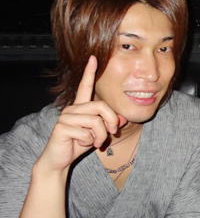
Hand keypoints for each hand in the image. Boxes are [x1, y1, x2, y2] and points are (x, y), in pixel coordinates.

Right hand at [36, 56, 126, 173]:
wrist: (60, 160)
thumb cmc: (79, 144)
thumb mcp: (99, 133)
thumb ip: (110, 124)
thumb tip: (122, 119)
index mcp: (81, 106)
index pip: (85, 86)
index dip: (89, 72)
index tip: (93, 57)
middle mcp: (72, 108)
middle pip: (102, 106)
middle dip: (111, 122)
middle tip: (111, 134)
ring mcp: (66, 117)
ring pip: (96, 122)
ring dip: (100, 136)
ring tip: (95, 142)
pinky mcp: (61, 127)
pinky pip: (86, 134)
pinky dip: (89, 142)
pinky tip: (81, 144)